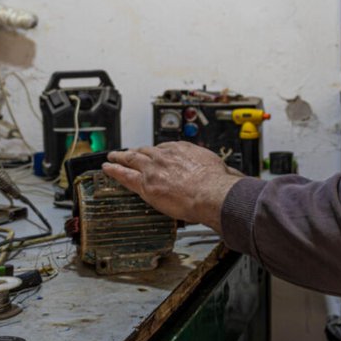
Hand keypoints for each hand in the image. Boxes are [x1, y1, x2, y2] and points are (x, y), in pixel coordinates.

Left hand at [103, 142, 243, 229]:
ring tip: (112, 157)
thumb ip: (220, 171)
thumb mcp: (221, 169)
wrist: (211, 193)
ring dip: (121, 157)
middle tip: (127, 151)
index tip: (156, 153)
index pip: (166, 148)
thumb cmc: (218, 184)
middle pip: (146, 150)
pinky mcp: (146, 184)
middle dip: (136, 151)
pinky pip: (124, 175)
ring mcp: (154, 169)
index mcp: (184, 150)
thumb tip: (233, 176)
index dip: (158, 151)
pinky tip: (106, 169)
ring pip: (132, 159)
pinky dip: (114, 170)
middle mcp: (167, 156)